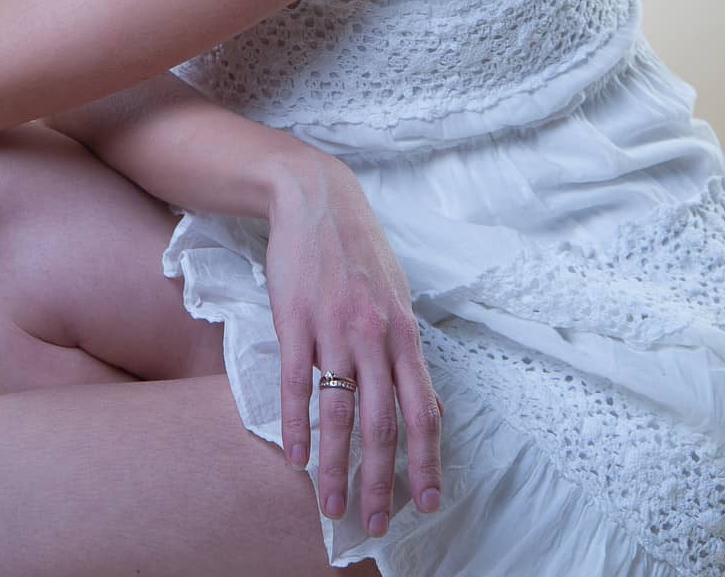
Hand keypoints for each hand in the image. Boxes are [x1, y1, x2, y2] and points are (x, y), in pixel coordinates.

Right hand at [264, 158, 444, 541]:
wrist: (316, 199)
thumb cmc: (358, 252)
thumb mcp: (397, 298)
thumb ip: (407, 354)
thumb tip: (428, 405)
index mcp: (404, 334)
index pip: (423, 410)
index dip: (428, 462)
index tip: (429, 502)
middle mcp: (375, 337)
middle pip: (383, 424)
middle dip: (382, 482)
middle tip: (375, 525)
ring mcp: (334, 329)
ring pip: (340, 414)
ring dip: (337, 468)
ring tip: (333, 507)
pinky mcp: (296, 321)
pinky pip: (297, 384)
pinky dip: (297, 426)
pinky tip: (295, 456)